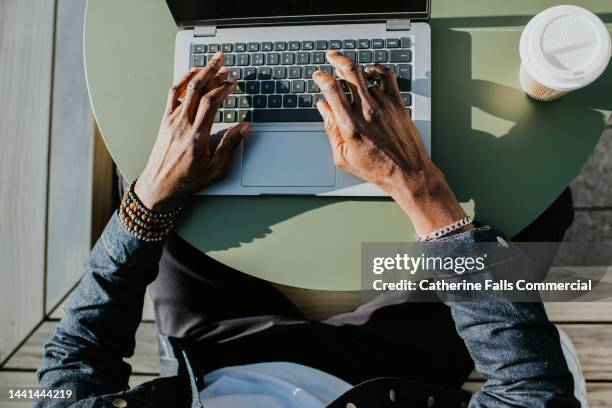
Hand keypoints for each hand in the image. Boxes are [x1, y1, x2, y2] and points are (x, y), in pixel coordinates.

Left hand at [135, 52, 249, 211]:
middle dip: (212, 72)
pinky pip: (173, 95)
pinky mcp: (165, 120)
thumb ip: (230, 146)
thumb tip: (244, 127)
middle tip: (223, 61)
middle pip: (198, 89)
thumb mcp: (216, 170)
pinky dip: (183, 81)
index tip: (234, 83)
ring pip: (186, 89)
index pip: (212, 103)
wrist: (159, 186)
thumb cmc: (187, 181)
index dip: (224, 89)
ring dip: (199, 73)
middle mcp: (182, 125)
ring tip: (211, 63)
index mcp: (197, 137)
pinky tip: (192, 74)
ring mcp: (172, 121)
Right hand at [313, 51, 468, 235]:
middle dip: (337, 59)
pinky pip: (387, 76)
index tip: (317, 75)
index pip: (332, 89)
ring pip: (366, 76)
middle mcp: (367, 111)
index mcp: (350, 125)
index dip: (321, 77)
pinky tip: (370, 71)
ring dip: (354, 71)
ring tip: (348, 70)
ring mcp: (384, 105)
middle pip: (350, 72)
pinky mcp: (398, 104)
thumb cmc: (377, 168)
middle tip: (331, 57)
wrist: (408, 173)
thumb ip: (331, 129)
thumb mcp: (343, 156)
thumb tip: (323, 107)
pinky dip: (377, 68)